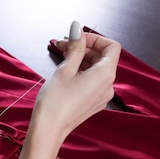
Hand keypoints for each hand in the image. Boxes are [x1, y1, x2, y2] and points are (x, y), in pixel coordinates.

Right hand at [31, 21, 120, 139]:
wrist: (49, 130)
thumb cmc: (55, 102)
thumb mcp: (65, 69)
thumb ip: (75, 47)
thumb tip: (77, 28)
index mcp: (105, 74)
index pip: (111, 46)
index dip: (94, 38)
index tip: (76, 38)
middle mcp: (108, 86)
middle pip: (102, 57)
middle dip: (83, 48)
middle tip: (62, 45)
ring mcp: (101, 96)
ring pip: (96, 69)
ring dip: (80, 59)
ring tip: (61, 57)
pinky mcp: (93, 103)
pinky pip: (92, 81)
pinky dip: (81, 72)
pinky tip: (65, 72)